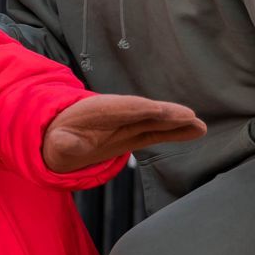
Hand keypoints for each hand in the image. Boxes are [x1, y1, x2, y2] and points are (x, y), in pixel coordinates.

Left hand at [41, 94, 205, 173]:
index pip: (120, 109)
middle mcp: (116, 113)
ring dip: (177, 122)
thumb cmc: (56, 141)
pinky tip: (197, 130)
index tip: (158, 110)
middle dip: (165, 113)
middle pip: (143, 112)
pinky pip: (158, 132)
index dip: (138, 109)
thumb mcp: (54, 144)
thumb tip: (64, 143)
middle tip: (188, 116)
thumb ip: (62, 143)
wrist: (59, 136)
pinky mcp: (134, 133)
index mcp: (95, 111)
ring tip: (200, 125)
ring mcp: (127, 123)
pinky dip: (176, 132)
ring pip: (155, 121)